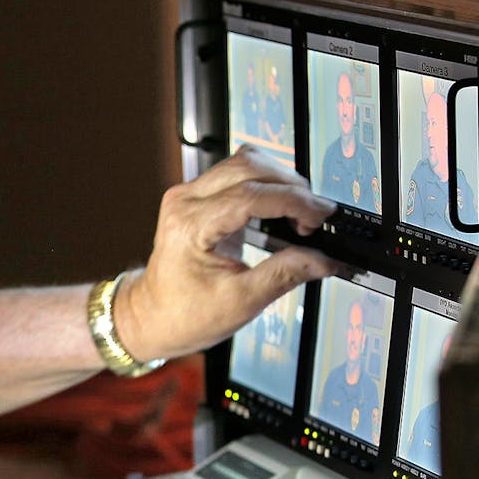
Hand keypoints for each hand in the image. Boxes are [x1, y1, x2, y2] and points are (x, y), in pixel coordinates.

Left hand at [115, 146, 339, 361]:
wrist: (153, 315)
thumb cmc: (184, 312)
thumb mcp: (241, 301)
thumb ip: (285, 274)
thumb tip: (325, 259)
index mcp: (190, 226)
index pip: (250, 195)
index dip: (294, 201)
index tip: (321, 215)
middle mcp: (185, 201)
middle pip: (249, 167)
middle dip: (290, 186)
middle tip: (313, 217)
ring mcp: (188, 195)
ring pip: (244, 163)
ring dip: (279, 181)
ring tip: (298, 214)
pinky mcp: (196, 197)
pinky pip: (236, 173)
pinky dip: (265, 184)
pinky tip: (280, 208)